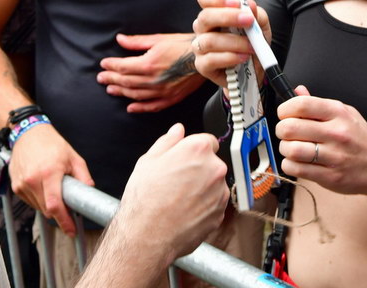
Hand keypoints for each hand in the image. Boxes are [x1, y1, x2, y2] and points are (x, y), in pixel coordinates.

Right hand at [8, 123, 93, 235]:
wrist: (29, 134)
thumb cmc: (52, 144)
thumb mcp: (73, 157)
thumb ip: (83, 177)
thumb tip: (89, 193)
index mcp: (49, 173)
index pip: (55, 205)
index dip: (64, 221)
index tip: (71, 230)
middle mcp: (33, 180)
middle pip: (47, 209)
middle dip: (59, 211)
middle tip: (68, 203)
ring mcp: (22, 184)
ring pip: (39, 207)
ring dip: (49, 204)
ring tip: (54, 186)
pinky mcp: (16, 186)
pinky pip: (31, 201)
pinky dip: (39, 199)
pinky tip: (43, 185)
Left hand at [97, 33, 204, 112]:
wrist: (205, 57)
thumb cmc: (184, 45)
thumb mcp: (159, 38)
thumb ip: (137, 42)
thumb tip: (120, 39)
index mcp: (149, 63)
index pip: (123, 66)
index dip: (111, 66)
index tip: (103, 64)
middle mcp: (153, 79)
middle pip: (126, 81)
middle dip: (111, 79)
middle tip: (101, 78)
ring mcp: (162, 91)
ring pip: (136, 94)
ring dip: (121, 92)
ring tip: (111, 89)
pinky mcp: (171, 98)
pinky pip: (152, 106)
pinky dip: (139, 108)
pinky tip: (130, 107)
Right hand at [118, 123, 228, 261]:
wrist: (148, 235)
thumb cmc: (146, 199)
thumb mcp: (149, 160)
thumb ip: (168, 141)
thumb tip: (177, 130)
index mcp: (198, 149)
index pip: (208, 140)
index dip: (195, 149)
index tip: (187, 158)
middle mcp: (214, 168)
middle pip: (212, 162)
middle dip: (199, 168)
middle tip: (178, 180)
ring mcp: (219, 192)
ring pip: (214, 184)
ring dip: (203, 187)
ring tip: (180, 198)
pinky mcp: (220, 213)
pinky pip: (214, 203)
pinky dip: (204, 205)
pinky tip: (185, 210)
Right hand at [192, 0, 269, 88]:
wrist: (254, 72)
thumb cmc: (252, 44)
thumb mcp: (261, 27)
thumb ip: (257, 15)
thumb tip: (250, 4)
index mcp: (214, 13)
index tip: (236, 1)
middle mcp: (203, 28)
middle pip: (205, 17)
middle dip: (228, 17)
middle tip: (248, 20)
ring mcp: (200, 47)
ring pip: (209, 40)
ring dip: (234, 42)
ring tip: (251, 46)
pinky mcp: (202, 65)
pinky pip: (210, 60)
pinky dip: (230, 58)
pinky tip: (242, 57)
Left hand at [276, 86, 366, 210]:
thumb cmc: (363, 139)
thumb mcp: (346, 113)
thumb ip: (318, 104)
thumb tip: (298, 90)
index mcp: (338, 113)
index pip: (301, 105)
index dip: (285, 109)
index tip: (284, 114)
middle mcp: (336, 133)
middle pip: (290, 128)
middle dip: (281, 130)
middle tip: (285, 132)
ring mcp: (333, 156)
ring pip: (291, 150)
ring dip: (285, 149)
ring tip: (292, 147)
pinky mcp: (330, 176)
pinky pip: (296, 169)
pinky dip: (289, 165)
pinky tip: (297, 161)